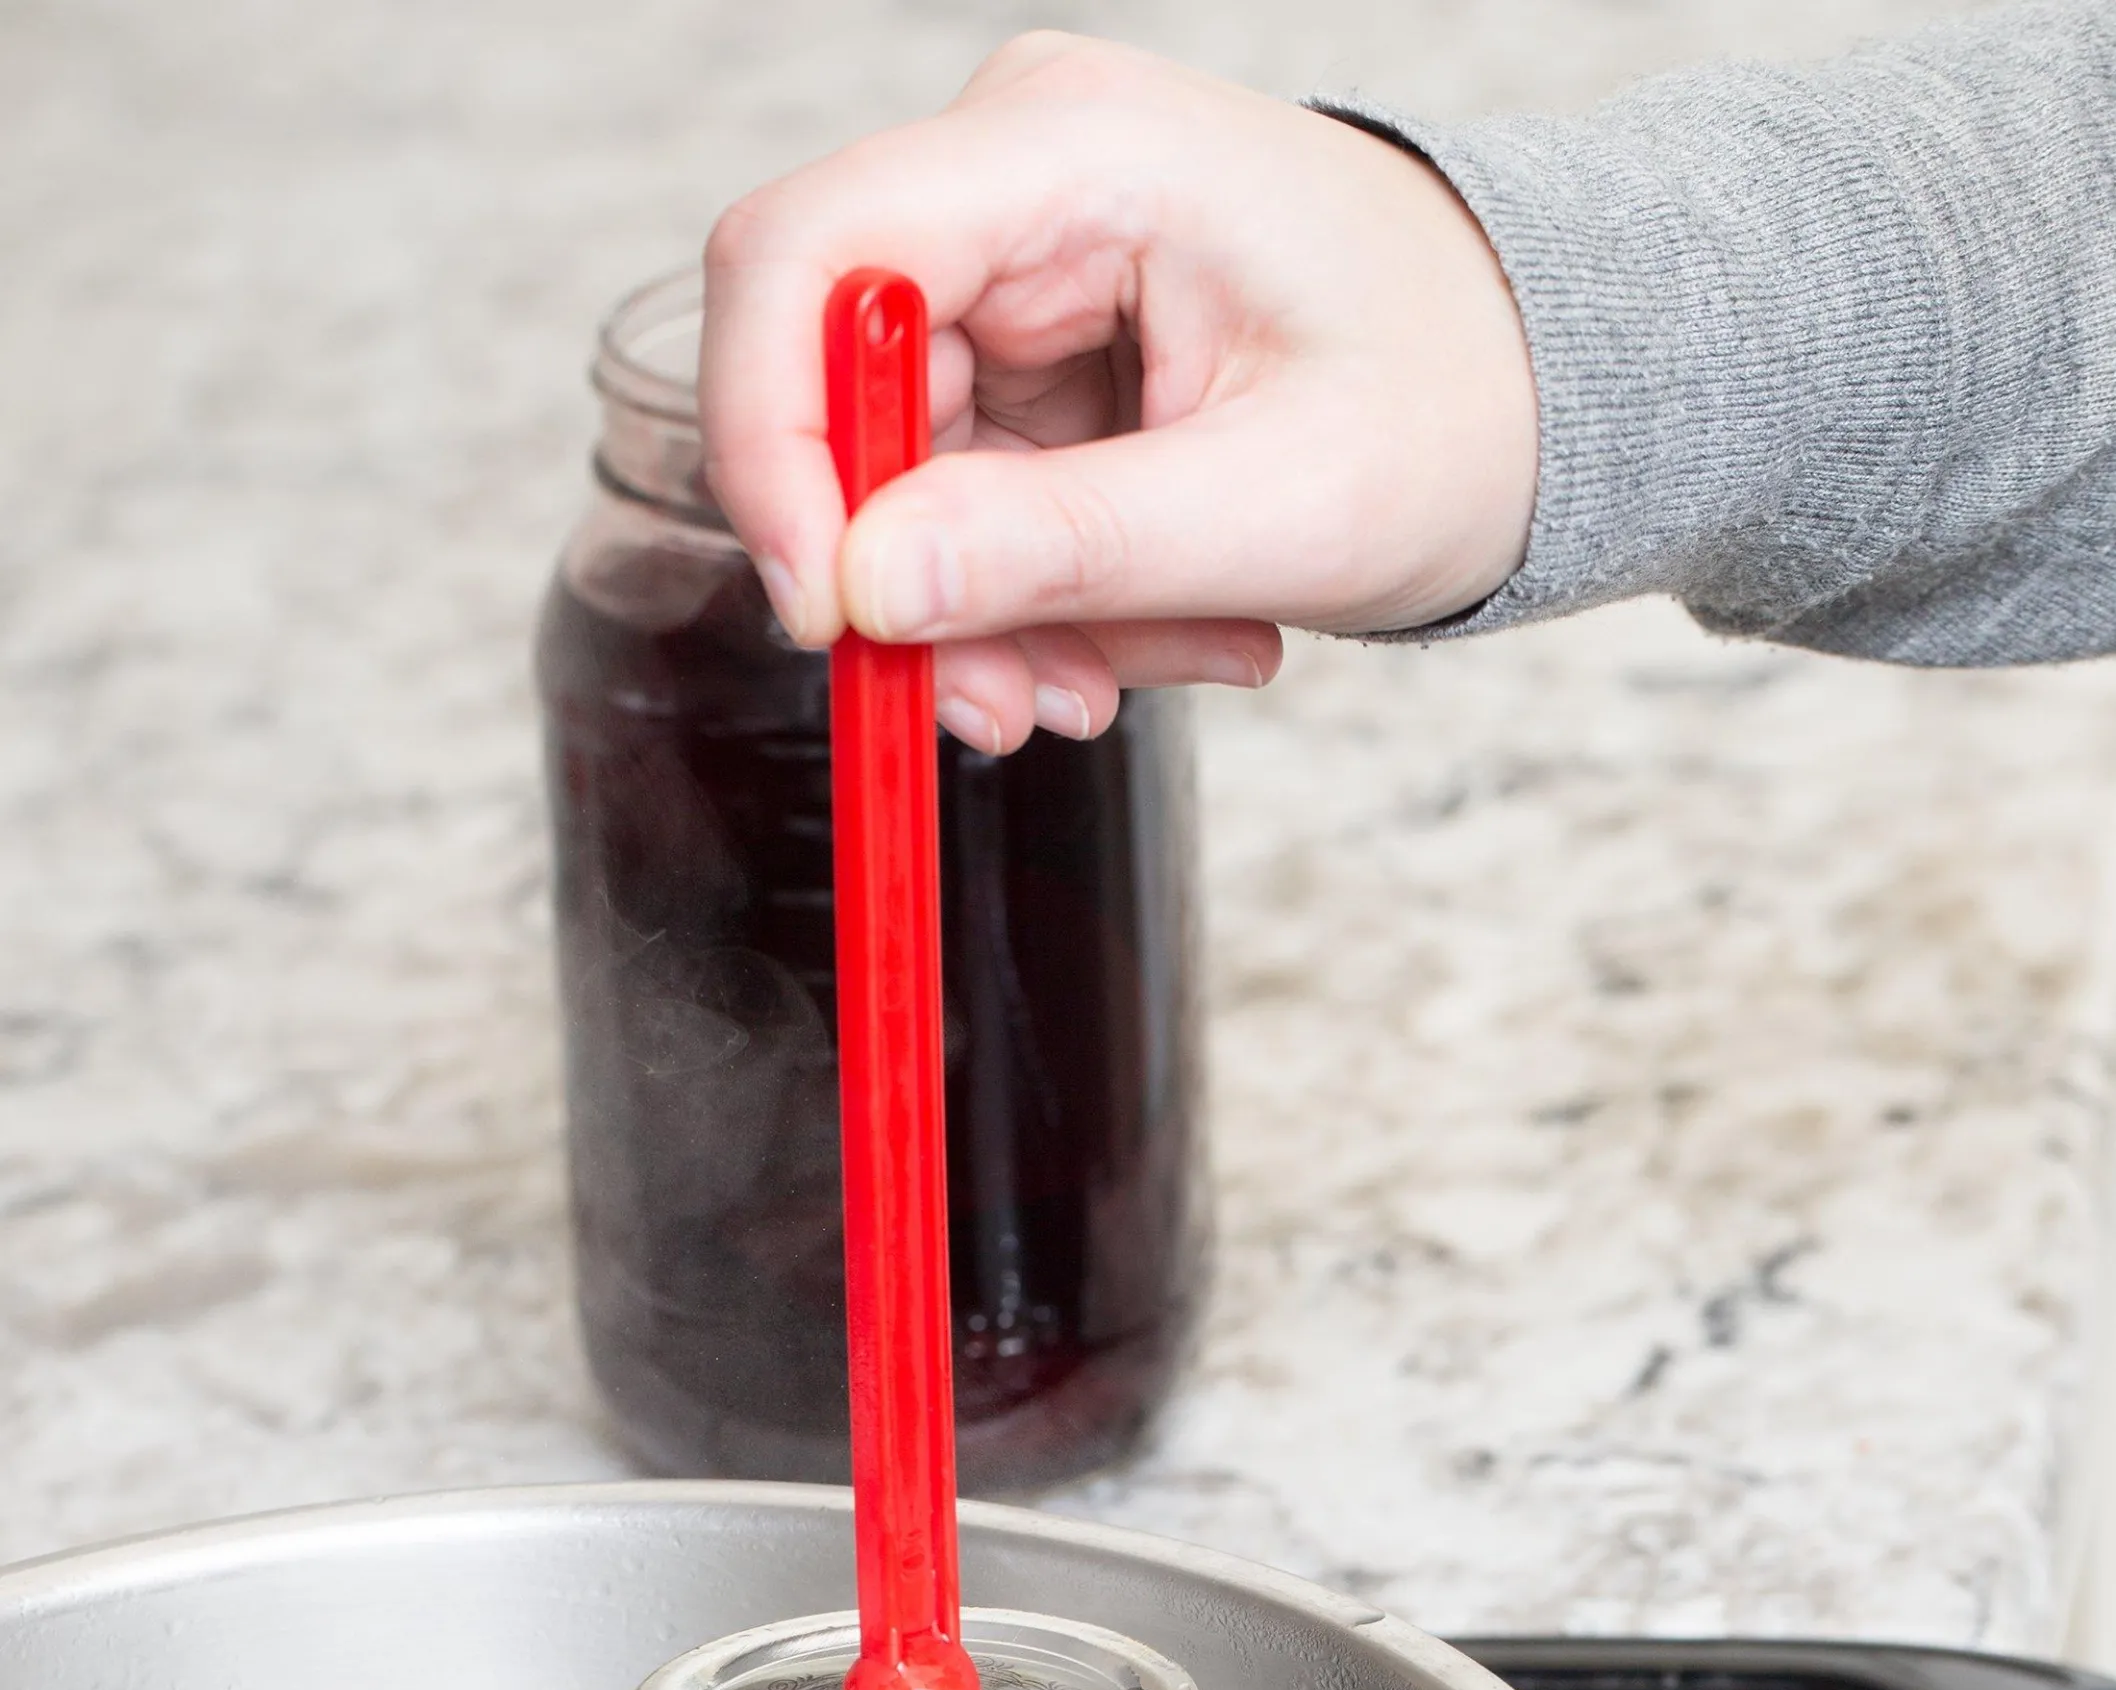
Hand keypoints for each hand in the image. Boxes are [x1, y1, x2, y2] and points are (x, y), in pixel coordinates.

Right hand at [699, 33, 1536, 752]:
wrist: (1553, 387)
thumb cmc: (1466, 400)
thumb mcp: (1279, 501)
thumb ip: (1064, 548)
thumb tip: (864, 593)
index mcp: (1077, 149)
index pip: (808, 257)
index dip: (776, 445)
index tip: (831, 618)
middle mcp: (1021, 184)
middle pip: (845, 397)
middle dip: (923, 586)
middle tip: (1022, 710)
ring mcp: (1024, 272)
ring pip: (907, 482)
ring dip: (1008, 618)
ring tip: (1154, 665)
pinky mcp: (1041, 357)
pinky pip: (975, 505)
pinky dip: (1052, 600)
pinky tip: (1165, 626)